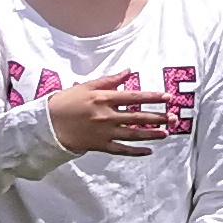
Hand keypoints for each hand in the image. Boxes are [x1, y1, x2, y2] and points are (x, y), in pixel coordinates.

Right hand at [48, 74, 175, 157]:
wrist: (48, 124)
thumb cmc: (67, 101)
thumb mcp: (87, 86)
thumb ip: (110, 80)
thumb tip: (128, 71)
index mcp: (104, 98)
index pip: (135, 97)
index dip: (153, 97)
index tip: (168, 98)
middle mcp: (107, 116)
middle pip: (138, 117)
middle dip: (158, 117)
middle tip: (174, 117)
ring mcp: (104, 132)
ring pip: (133, 134)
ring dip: (151, 134)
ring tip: (166, 133)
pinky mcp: (100, 145)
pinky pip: (122, 150)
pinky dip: (136, 151)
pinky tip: (148, 151)